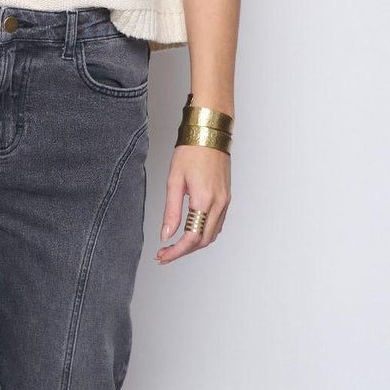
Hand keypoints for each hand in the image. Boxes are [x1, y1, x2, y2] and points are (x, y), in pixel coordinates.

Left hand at [156, 145, 229, 262]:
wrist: (209, 133)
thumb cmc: (192, 151)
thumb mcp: (174, 181)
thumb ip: (171, 212)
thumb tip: (166, 234)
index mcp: (204, 200)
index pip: (191, 238)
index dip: (176, 252)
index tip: (162, 256)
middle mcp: (219, 203)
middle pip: (203, 241)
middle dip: (183, 251)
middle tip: (164, 254)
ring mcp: (225, 201)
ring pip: (212, 235)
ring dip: (194, 244)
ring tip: (174, 245)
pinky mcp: (226, 197)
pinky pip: (217, 224)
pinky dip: (204, 233)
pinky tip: (190, 232)